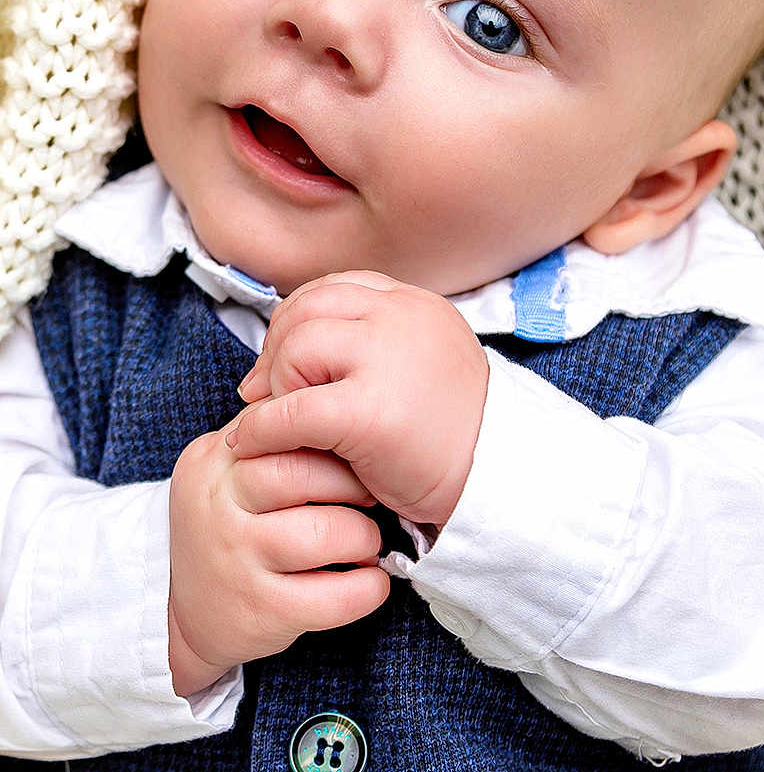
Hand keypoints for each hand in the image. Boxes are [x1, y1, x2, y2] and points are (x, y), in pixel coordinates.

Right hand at [168, 415, 388, 696]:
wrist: (187, 615)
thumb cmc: (233, 527)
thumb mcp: (233, 469)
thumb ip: (271, 432)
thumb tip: (331, 393)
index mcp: (215, 460)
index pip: (283, 426)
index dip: (332, 437)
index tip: (354, 451)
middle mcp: (218, 506)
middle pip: (305, 475)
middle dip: (355, 485)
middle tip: (370, 497)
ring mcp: (236, 560)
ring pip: (327, 534)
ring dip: (366, 537)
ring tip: (367, 543)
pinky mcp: (260, 611)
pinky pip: (336, 597)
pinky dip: (368, 588)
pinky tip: (370, 581)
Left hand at [229, 271, 489, 528]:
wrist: (498, 484)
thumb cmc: (454, 436)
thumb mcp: (421, 368)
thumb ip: (371, 347)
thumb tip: (278, 359)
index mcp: (418, 305)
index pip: (337, 287)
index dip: (300, 320)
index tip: (289, 362)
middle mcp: (404, 319)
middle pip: (307, 309)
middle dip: (278, 351)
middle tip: (270, 394)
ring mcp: (387, 361)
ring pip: (296, 348)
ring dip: (276, 386)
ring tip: (284, 420)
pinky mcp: (368, 413)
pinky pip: (290, 410)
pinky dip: (263, 429)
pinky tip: (257, 446)